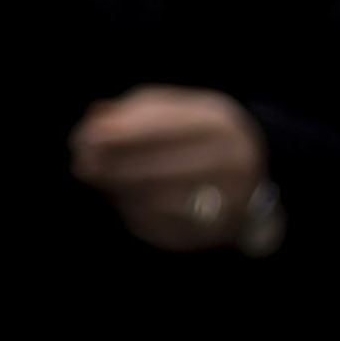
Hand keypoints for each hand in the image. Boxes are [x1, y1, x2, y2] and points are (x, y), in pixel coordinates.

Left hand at [70, 87, 273, 251]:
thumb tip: (93, 124)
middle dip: (113, 168)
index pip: (160, 131)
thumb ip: (132, 112)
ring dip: (121, 192)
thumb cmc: (197, 130)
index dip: (116, 137)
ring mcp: (233, 202)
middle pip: (160, 171)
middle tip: (82, 165)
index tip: (82, 139)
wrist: (257, 166)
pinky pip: (171, 229)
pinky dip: (138, 215)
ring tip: (98, 180)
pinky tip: (122, 201)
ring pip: (163, 203)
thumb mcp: (173, 108)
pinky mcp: (221, 232)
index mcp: (220, 127)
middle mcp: (234, 166)